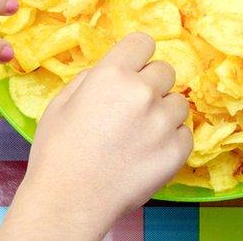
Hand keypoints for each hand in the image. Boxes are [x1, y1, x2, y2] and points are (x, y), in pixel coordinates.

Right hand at [0, 33, 191, 239]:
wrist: (69, 200)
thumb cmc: (57, 152)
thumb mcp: (60, 102)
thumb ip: (90, 78)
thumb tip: (112, 72)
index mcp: (112, 74)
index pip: (142, 42)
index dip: (137, 55)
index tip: (133, 69)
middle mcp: (142, 92)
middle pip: (165, 70)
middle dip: (151, 85)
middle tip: (133, 108)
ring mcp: (163, 122)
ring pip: (178, 102)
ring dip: (164, 112)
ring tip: (141, 134)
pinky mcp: (176, 151)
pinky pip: (185, 133)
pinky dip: (172, 140)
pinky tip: (149, 152)